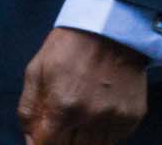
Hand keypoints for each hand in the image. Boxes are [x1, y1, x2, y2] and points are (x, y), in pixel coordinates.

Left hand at [17, 27, 147, 144]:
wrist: (109, 28)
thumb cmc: (67, 48)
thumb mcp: (36, 71)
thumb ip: (29, 110)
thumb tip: (30, 140)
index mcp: (63, 106)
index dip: (40, 143)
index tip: (43, 135)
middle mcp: (91, 118)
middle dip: (62, 140)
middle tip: (61, 120)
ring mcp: (115, 119)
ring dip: (82, 138)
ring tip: (80, 113)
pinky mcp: (132, 117)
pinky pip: (115, 138)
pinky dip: (103, 132)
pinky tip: (98, 110)